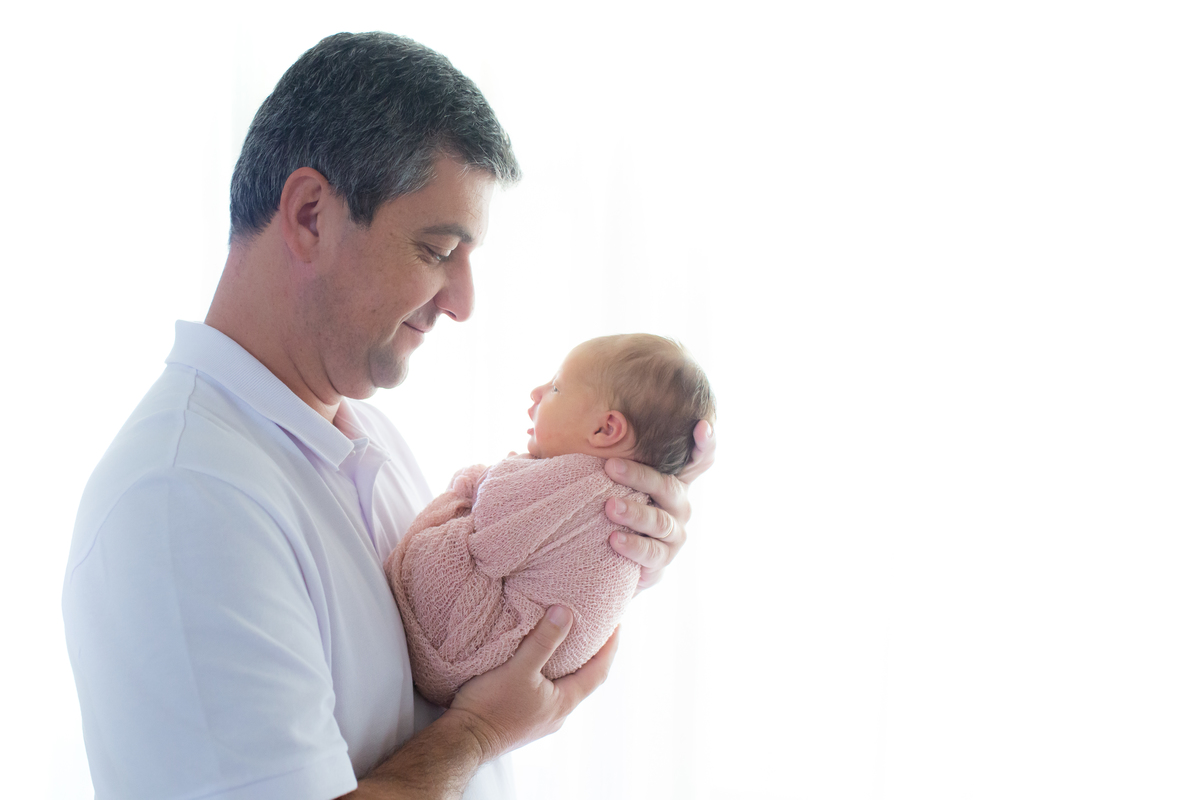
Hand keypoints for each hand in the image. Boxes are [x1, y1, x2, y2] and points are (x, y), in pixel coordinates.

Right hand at [444, 606, 618, 761]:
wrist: (461, 741)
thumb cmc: (489, 708)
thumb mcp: (518, 669)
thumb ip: (542, 641)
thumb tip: (565, 612)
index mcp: (563, 703)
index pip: (599, 672)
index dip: (610, 648)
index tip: (617, 624)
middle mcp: (557, 714)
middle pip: (584, 680)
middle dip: (592, 654)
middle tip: (594, 628)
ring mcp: (540, 719)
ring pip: (564, 686)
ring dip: (569, 664)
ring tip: (567, 640)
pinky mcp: (523, 719)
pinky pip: (547, 691)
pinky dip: (551, 673)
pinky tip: (538, 663)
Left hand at [605, 420, 715, 592]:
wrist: (613, 556)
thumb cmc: (612, 504)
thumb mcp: (614, 478)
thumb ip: (610, 453)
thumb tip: (567, 412)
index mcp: (672, 479)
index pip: (699, 459)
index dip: (705, 443)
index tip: (701, 425)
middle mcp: (679, 504)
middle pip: (669, 487)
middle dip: (640, 475)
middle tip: (610, 466)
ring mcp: (675, 533)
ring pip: (659, 521)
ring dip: (634, 512)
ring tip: (609, 507)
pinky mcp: (663, 560)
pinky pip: (651, 552)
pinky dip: (633, 545)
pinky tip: (613, 539)